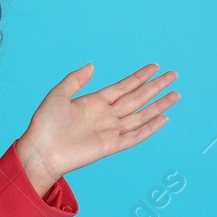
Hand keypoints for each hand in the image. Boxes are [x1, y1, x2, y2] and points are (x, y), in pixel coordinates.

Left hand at [13, 63, 178, 196]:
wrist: (41, 150)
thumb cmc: (45, 124)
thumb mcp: (58, 95)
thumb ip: (75, 79)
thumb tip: (92, 65)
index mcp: (94, 102)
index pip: (124, 86)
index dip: (139, 77)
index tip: (154, 67)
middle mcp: (106, 115)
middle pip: (137, 98)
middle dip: (155, 87)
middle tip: (173, 75)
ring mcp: (110, 130)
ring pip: (141, 115)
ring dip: (158, 105)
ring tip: (175, 94)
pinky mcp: (111, 145)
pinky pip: (135, 135)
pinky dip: (150, 128)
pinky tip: (163, 118)